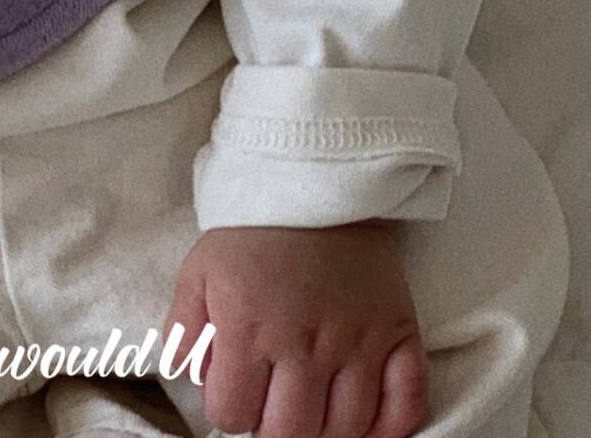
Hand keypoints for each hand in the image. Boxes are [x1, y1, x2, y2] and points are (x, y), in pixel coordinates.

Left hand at [161, 223, 429, 437]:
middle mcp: (305, 342)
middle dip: (274, 426)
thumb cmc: (254, 230)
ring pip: (345, 428)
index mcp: (249, 327)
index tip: (236, 389)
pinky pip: (406, 403)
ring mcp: (357, 340)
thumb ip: (184, 331)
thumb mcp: (199, 270)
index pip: (231, 415)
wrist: (316, 178)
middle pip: (289, 433)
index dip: (229, 407)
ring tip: (313, 406)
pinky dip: (390, 425)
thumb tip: (193, 378)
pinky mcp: (397, 330)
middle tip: (275, 402)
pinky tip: (367, 419)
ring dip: (325, 428)